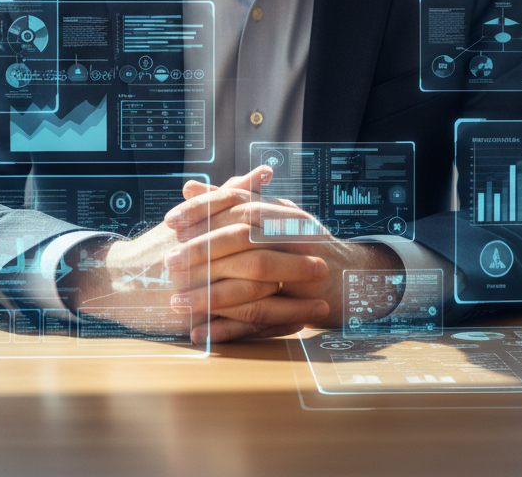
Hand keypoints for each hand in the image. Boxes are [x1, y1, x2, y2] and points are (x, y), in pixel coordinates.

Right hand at [64, 167, 312, 341]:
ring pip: (254, 296)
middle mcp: (200, 257)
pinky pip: (241, 325)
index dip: (287, 231)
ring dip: (293, 300)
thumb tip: (263, 172)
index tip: (316, 235)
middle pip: (257, 259)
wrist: (117, 282)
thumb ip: (230, 195)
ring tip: (321, 301)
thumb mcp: (193, 217)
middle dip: (295, 264)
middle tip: (324, 266)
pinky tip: (295, 324)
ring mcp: (196, 289)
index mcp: (203, 227)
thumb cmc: (161, 247)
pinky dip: (271, 325)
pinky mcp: (194, 319)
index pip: (253, 225)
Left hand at [162, 173, 403, 342]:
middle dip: (201, 252)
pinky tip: (201, 335)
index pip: (238, 202)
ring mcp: (300, 270)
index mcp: (280, 212)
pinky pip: (263, 319)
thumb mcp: (269, 216)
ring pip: (250, 282)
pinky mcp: (303, 305)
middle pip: (241, 239)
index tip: (171, 221)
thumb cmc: (302, 246)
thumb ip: (229, 202)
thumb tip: (188, 187)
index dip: (203, 210)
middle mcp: (292, 236)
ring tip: (176, 304)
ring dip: (210, 296)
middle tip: (168, 263)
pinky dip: (229, 330)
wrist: (352, 280)